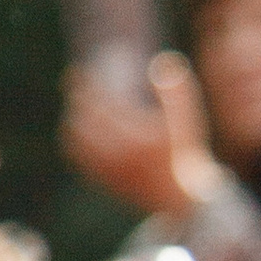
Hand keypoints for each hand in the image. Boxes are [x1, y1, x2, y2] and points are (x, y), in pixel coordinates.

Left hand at [60, 51, 222, 221]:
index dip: (87, 87)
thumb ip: (177, 92)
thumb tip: (163, 61)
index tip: (78, 74)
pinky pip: (78, 157)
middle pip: (85, 119)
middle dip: (77, 99)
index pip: (102, 105)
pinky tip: (73, 132)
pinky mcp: (103, 181)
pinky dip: (72, 140)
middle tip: (72, 83)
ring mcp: (109, 169)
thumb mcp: (188, 121)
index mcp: (138, 137)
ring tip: (74, 106)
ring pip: (77, 138)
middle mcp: (120, 155)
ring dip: (72, 119)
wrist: (182, 200)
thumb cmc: (185, 155)